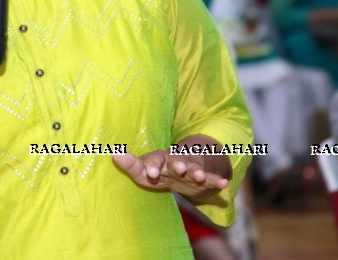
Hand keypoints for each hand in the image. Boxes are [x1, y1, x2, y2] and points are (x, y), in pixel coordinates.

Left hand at [113, 149, 229, 199]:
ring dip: (197, 172)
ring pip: (194, 169)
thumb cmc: (157, 170)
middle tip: (179, 168)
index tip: (152, 173)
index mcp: (159, 159)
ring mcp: (191, 168)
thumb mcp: (142, 170)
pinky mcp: (203, 177)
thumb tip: (113, 154)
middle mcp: (176, 161)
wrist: (182, 168)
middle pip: (176, 162)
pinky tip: (224, 184)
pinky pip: (211, 178)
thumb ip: (129, 164)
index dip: (153, 166)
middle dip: (178, 164)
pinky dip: (217, 181)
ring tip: (200, 177)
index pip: (155, 160)